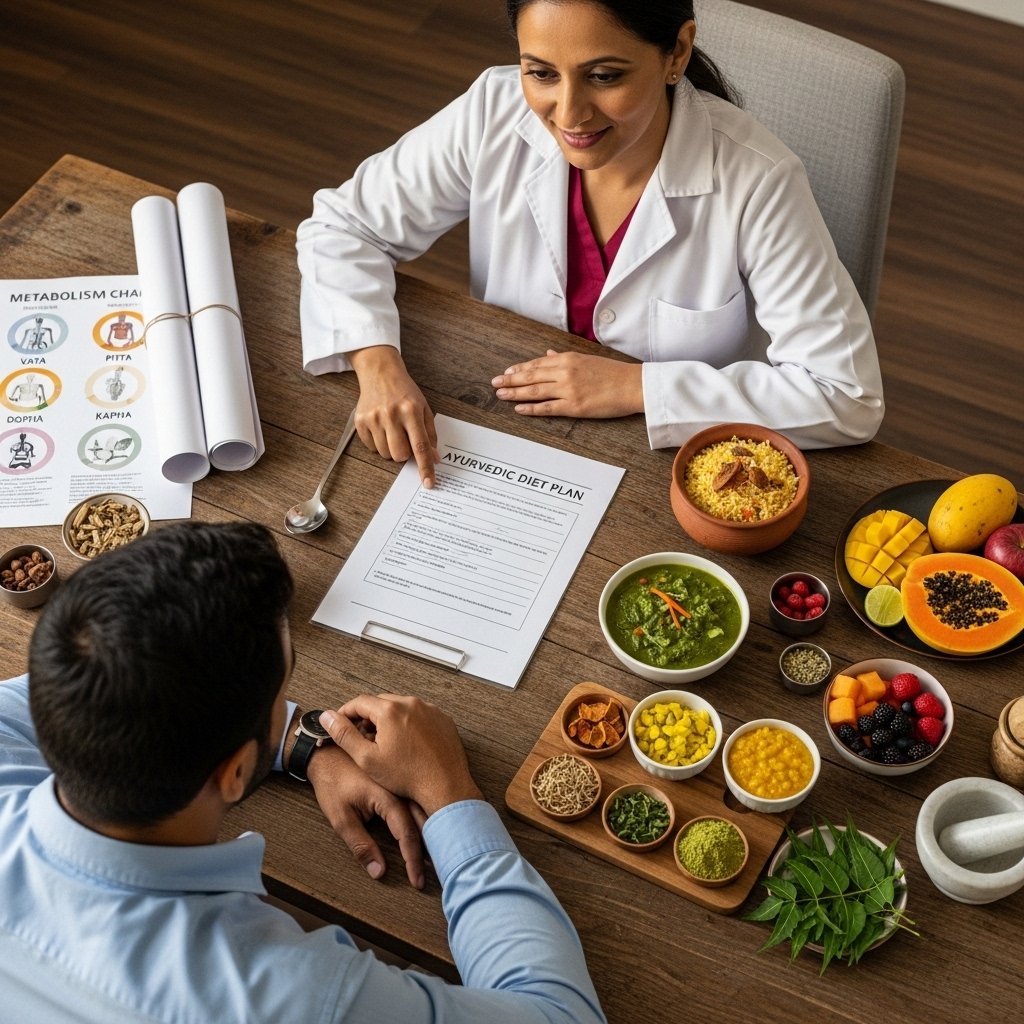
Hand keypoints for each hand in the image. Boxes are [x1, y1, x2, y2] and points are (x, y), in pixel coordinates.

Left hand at [307, 744, 427, 888]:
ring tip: (438, 853)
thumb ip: (360, 845)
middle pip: (423, 821)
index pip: (406, 833)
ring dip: (432, 832)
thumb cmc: (331, 782)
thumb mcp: (340, 817)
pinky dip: (426, 816)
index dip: (413, 859)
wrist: (326, 751)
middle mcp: (400, 787)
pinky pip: (418, 799)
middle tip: (437, 871)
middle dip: (431, 848)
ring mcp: (402, 780)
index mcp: (387, 796)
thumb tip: (379, 871)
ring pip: (424, 809)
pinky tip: (431, 826)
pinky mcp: (400, 777)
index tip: (417, 881)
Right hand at [319, 695, 482, 817]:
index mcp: (391, 710)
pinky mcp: (442, 719)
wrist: (444, 786)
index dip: (346, 712)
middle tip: (361, 736)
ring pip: (400, 707)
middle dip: (367, 716)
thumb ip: (344, 734)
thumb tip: (328, 717)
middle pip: (381, 702)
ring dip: (388, 719)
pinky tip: (406, 744)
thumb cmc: (408, 776)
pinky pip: (419, 714)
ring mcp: (429, 710)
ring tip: (383, 742)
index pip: (360, 701)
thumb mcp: (367, 758)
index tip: (341, 723)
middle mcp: (411, 704)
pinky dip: (408, 723)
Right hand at [348, 345, 438, 486]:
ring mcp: (374, 418)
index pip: (420, 446)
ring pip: (385, 454)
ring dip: (391, 449)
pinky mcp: (360, 421)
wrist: (380, 372)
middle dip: (404, 454)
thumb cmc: (405, 391)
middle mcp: (391, 414)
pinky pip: (372, 447)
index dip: (425, 467)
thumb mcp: (423, 407)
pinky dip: (378, 443)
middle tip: (405, 439)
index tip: (429, 483)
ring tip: (392, 430)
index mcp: (411, 410)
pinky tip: (381, 427)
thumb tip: (434, 459)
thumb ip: (430, 434)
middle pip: (400, 455)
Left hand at [491, 349, 643, 418]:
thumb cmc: (613, 373)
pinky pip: (547, 408)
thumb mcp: (586, 359)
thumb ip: (564, 357)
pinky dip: (530, 408)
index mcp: (568, 359)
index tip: (506, 372)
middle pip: (530, 376)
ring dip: (515, 393)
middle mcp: (565, 372)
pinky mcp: (574, 406)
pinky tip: (518, 409)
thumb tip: (548, 354)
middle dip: (510, 380)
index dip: (519, 369)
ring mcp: (568, 389)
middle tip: (495, 383)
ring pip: (534, 391)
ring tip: (501, 395)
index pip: (537, 363)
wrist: (633, 385)